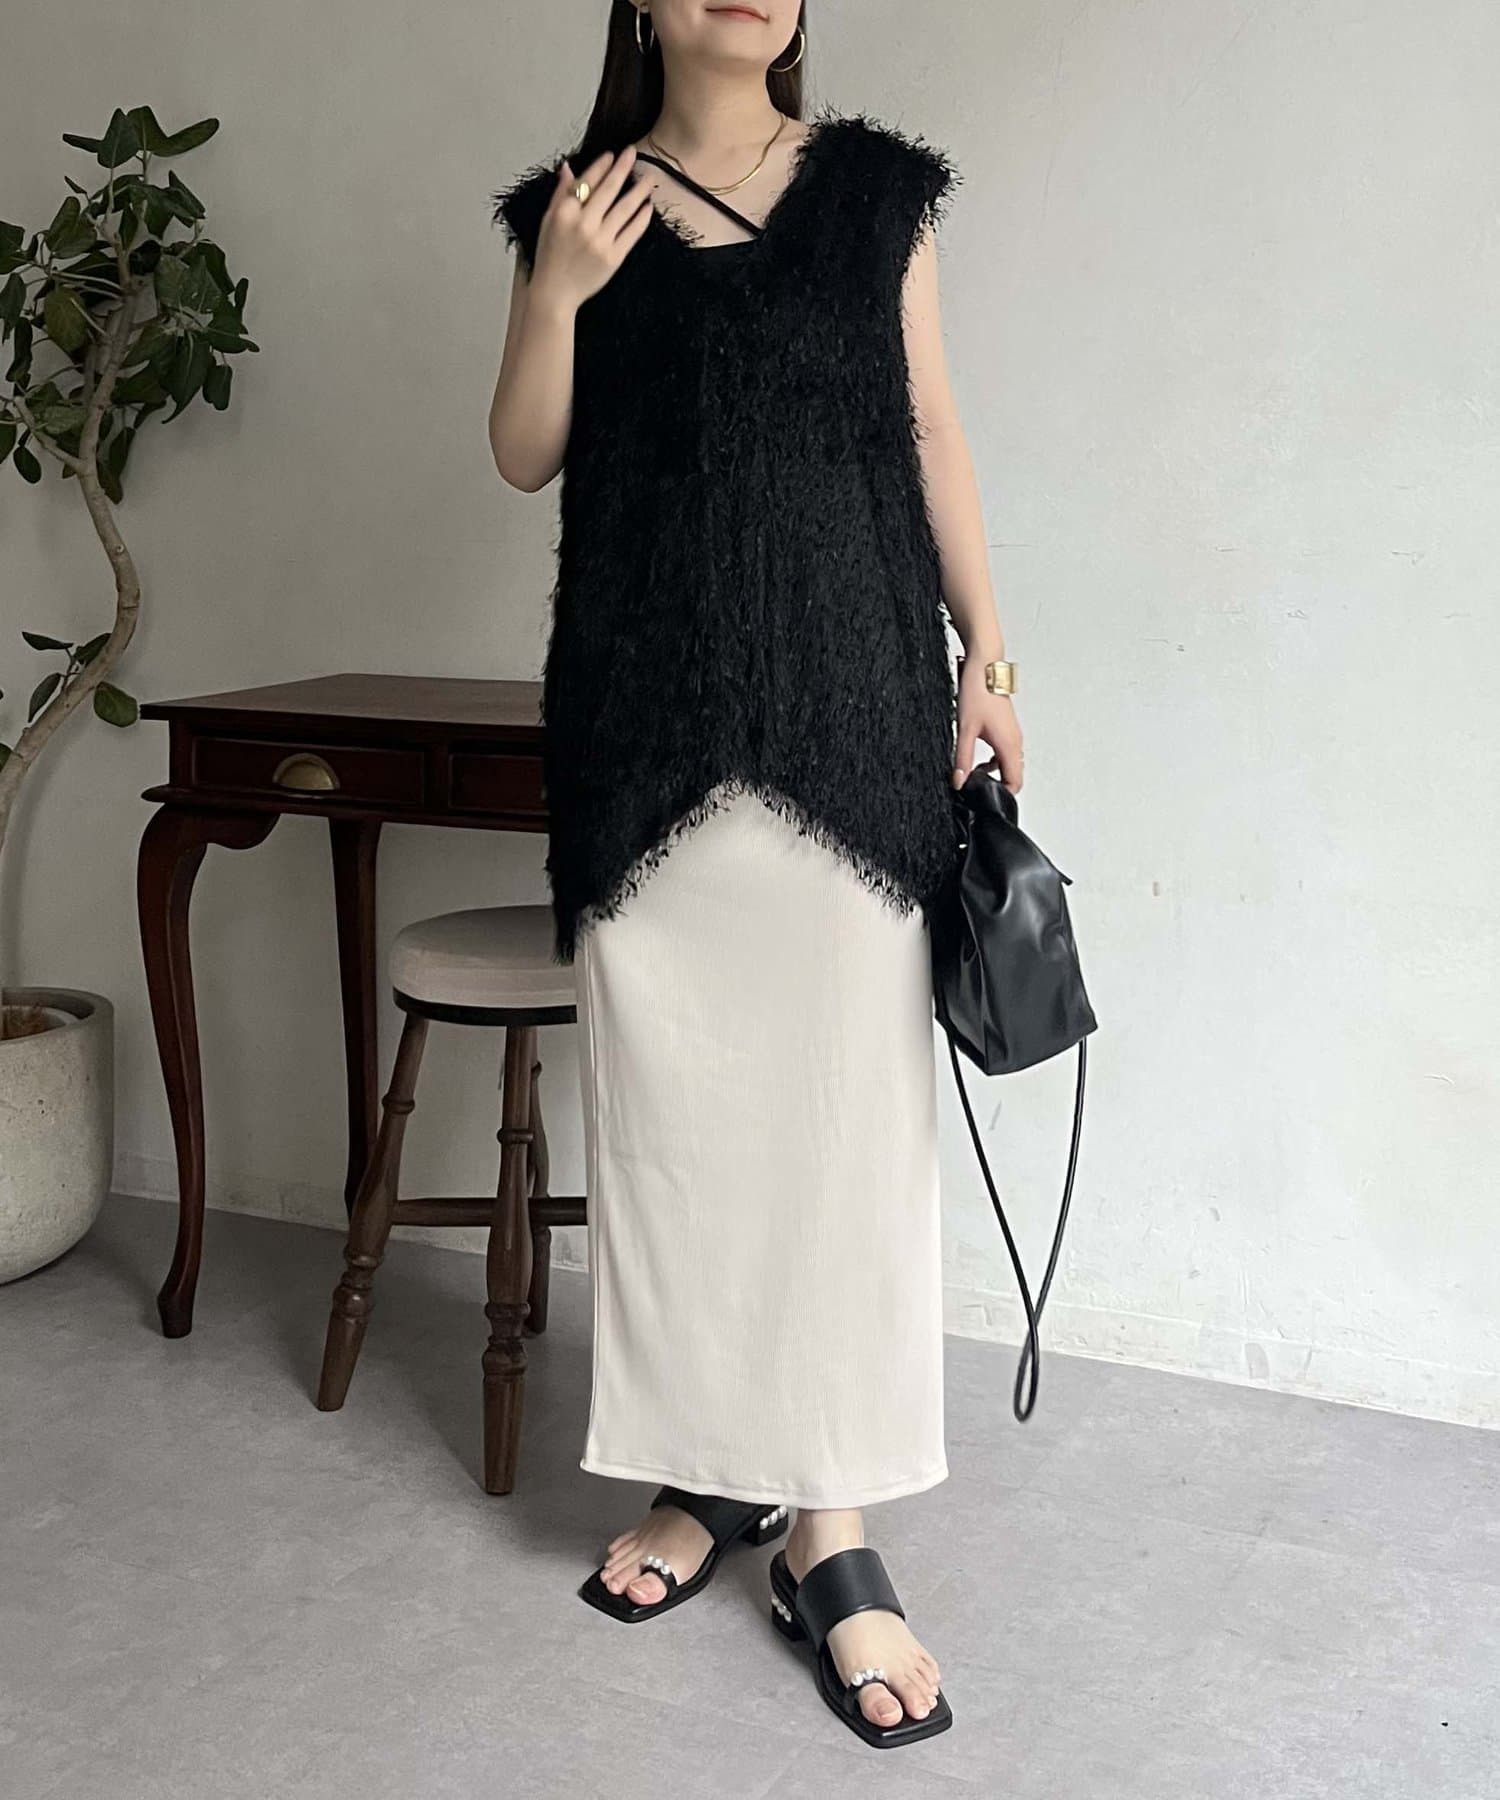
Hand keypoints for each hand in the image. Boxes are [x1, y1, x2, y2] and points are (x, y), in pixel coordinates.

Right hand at [530, 146, 653, 314]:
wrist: (556, 292)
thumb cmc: (550, 256)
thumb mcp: (548, 221)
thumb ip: (560, 193)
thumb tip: (568, 168)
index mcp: (565, 212)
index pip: (587, 181)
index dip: (602, 166)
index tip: (612, 154)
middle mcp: (584, 224)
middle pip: (609, 190)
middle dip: (623, 168)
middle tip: (634, 153)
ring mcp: (600, 241)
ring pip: (625, 209)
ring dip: (639, 191)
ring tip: (650, 178)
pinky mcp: (614, 257)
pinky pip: (632, 232)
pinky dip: (642, 218)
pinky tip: (648, 206)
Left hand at [954, 656, 1023, 791]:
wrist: (985, 666)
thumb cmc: (978, 692)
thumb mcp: (965, 730)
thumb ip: (962, 759)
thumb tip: (959, 781)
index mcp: (1009, 745)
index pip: (1015, 783)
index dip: (1001, 795)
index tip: (983, 796)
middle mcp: (1015, 741)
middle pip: (1013, 775)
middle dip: (996, 784)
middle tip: (974, 783)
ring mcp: (1013, 733)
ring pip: (1009, 763)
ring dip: (993, 771)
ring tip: (972, 768)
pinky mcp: (1007, 727)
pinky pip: (1005, 751)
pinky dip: (994, 758)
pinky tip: (976, 751)